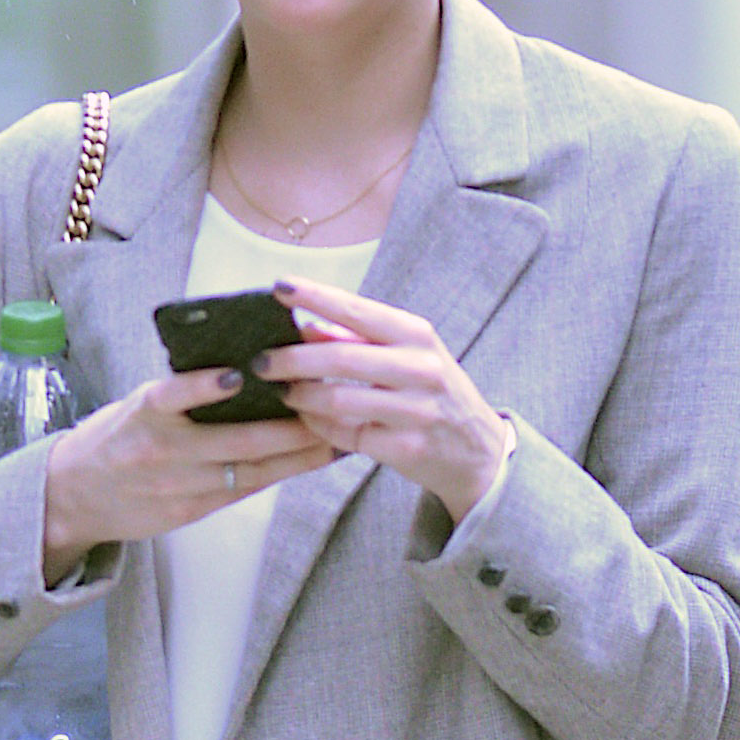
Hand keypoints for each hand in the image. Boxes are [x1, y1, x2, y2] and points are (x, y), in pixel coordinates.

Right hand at [39, 375, 334, 582]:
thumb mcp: (139, 405)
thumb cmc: (116, 437)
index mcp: (145, 412)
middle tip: (327, 407)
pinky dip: (276, 475)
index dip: (208, 386)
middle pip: (235, 441)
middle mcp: (162, 450)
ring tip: (334, 438)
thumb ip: (183, 394)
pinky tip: (306, 461)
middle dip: (288, 427)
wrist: (74, 495)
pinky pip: (241, 491)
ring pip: (249, 472)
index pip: (176, 394)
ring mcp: (178, 486)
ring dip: (297, 456)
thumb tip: (247, 371)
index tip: (244, 374)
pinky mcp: (189, 513)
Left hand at [271, 281, 510, 523]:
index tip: (279, 287)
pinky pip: (347, 435)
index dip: (316, 296)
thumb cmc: (432, 394)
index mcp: (417, 336)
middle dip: (291, 359)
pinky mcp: (407, 448)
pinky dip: (320, 427)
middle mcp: (421, 369)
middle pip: (341, 357)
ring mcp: (417, 411)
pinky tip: (309, 421)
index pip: (357, 310)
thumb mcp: (407, 356)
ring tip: (282, 393)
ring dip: (301, 396)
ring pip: (339, 400)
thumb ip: (358, 340)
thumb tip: (305, 325)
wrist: (479, 452)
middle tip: (260, 362)